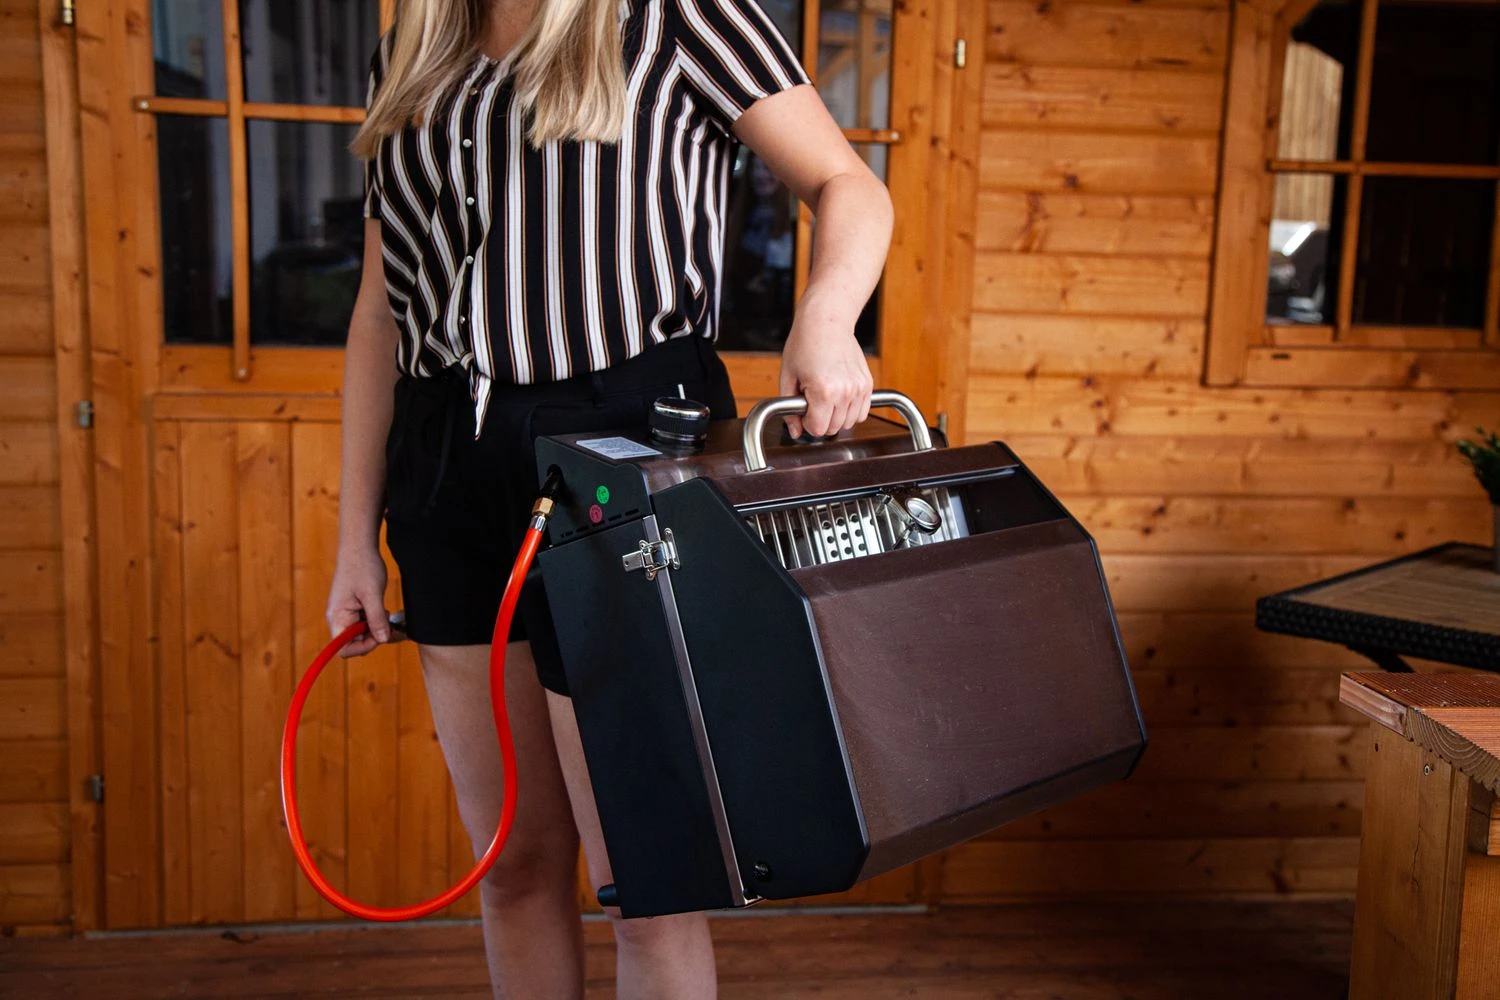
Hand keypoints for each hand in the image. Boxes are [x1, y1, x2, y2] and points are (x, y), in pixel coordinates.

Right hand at [326, 545, 390, 657]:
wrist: (360, 548)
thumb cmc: (362, 567)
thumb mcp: (372, 594)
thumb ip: (376, 618)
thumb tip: (382, 640)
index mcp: (337, 617)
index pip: (342, 648)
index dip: (362, 648)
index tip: (379, 636)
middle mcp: (339, 618)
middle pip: (354, 643)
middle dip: (372, 637)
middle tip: (387, 624)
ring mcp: (346, 614)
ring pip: (361, 634)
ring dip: (376, 629)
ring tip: (385, 613)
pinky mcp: (354, 609)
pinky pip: (364, 623)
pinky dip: (375, 621)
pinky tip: (383, 610)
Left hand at [777, 293, 873, 437]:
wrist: (826, 320)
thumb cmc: (804, 343)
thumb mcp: (788, 378)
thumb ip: (790, 410)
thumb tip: (796, 432)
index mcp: (824, 391)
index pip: (818, 429)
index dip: (806, 423)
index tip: (802, 410)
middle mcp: (845, 391)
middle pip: (834, 428)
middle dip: (820, 420)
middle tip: (812, 400)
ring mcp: (859, 388)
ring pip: (848, 423)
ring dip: (835, 417)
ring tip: (825, 396)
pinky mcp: (867, 384)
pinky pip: (861, 413)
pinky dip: (850, 411)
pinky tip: (838, 398)